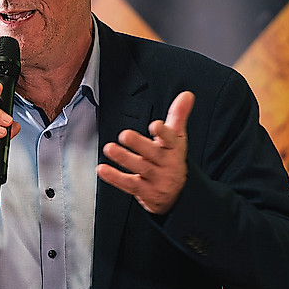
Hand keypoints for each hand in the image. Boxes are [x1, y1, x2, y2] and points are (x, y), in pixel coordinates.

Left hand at [96, 91, 193, 214]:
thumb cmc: (172, 159)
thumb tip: (186, 94)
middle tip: (125, 135)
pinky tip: (102, 169)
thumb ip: (178, 115)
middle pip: (153, 154)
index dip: (163, 133)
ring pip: (140, 168)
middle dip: (139, 144)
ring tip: (110, 148)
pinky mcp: (145, 192)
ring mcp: (156, 179)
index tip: (155, 125)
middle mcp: (166, 164)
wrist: (179, 194)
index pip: (170, 139)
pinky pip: (129, 185)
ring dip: (124, 158)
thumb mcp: (177, 138)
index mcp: (174, 148)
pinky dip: (115, 178)